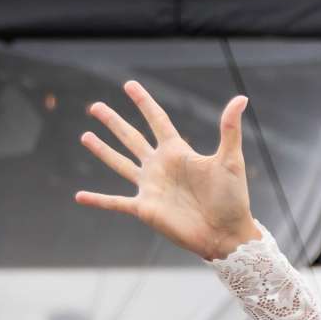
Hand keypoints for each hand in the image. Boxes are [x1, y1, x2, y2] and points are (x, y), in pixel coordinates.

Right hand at [75, 82, 261, 261]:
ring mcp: (150, 187)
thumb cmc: (232, 198)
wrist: (227, 234)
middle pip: (132, 138)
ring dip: (102, 150)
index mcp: (177, 152)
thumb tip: (241, 97)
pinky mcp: (145, 209)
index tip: (129, 85)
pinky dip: (98, 200)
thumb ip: (229, 129)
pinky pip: (115, 202)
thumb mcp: (231, 160)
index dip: (143, 102)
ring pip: (120, 164)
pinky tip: (79, 196)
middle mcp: (160, 166)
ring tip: (85, 136)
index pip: (157, 120)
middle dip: (113, 122)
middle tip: (95, 107)